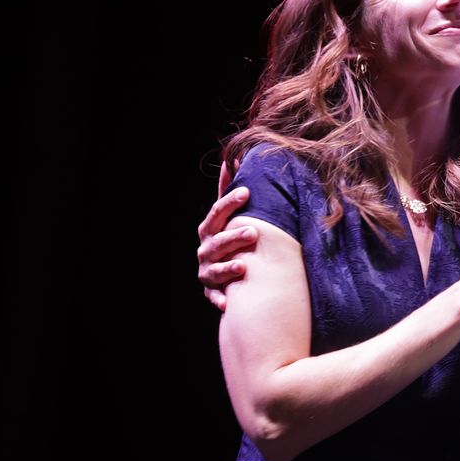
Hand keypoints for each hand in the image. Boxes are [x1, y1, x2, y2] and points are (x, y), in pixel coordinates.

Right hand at [196, 185, 257, 311]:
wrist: (221, 273)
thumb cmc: (227, 237)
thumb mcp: (226, 215)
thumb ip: (228, 189)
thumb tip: (234, 158)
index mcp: (209, 229)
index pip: (217, 212)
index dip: (229, 202)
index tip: (247, 192)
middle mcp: (205, 250)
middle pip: (218, 242)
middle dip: (234, 237)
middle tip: (254, 232)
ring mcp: (207, 271)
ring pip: (215, 270)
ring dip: (228, 268)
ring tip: (243, 265)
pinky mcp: (212, 291)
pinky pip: (215, 297)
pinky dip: (220, 299)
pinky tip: (228, 303)